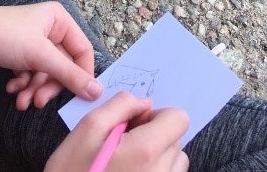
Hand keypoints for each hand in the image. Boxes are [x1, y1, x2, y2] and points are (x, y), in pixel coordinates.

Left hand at [0, 2, 101, 109]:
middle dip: (50, 86)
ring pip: (45, 74)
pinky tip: (12, 90)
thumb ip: (69, 74)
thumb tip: (98, 92)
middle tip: (38, 102)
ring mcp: (34, 43)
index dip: (82, 75)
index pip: (82, 51)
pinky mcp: (19, 54)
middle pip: (63, 66)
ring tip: (20, 102)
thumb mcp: (40, 55)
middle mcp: (50, 29)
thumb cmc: (5, 37)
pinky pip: (30, 74)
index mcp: (60, 20)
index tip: (79, 98)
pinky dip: (23, 85)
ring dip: (34, 90)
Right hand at [44, 91, 189, 171]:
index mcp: (146, 152)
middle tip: (124, 145)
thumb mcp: (88, 130)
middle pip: (176, 140)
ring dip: (158, 157)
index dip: (156, 115)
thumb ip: (120, 106)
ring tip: (129, 163)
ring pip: (175, 163)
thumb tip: (143, 103)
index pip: (178, 119)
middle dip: (154, 135)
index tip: (135, 124)